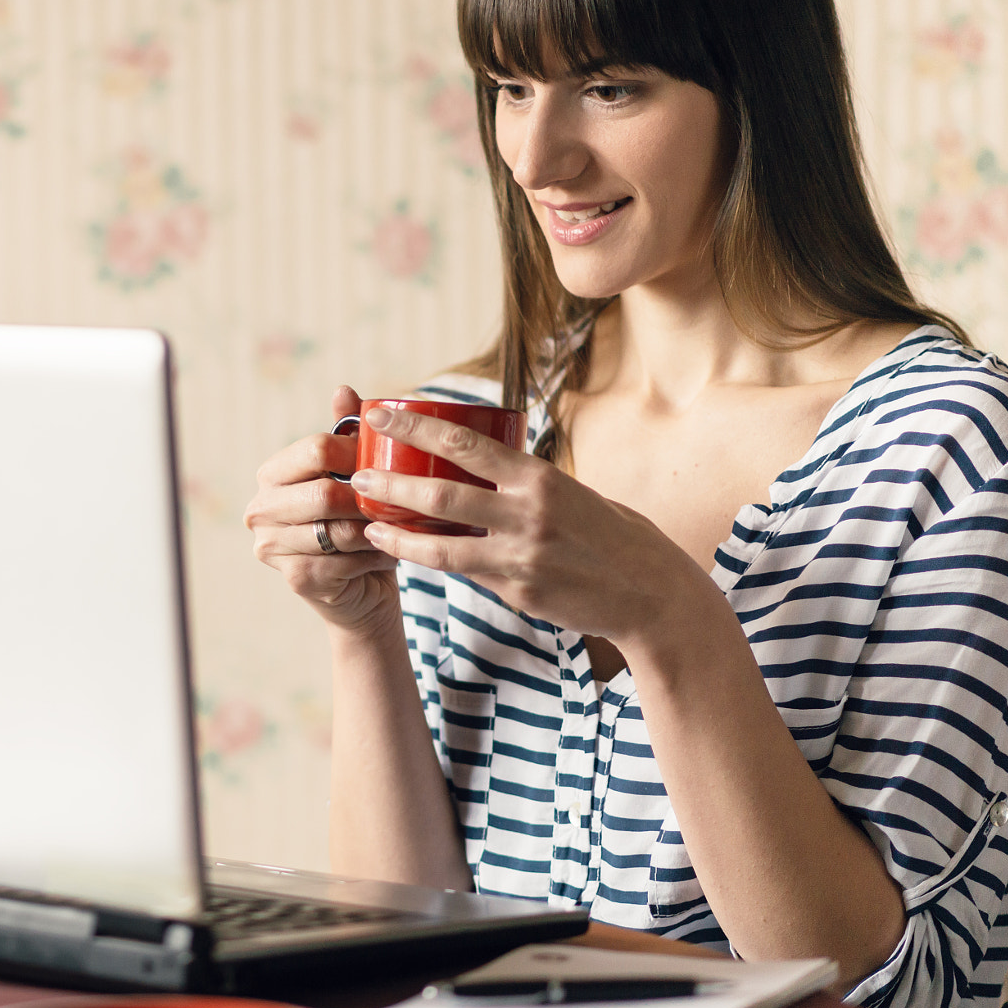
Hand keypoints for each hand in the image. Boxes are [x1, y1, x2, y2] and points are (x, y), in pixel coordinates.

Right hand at [244, 386, 401, 632]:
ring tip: (395, 527)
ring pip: (338, 529)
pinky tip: (386, 553)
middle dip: (367, 498)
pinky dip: (373, 556)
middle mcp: (261, 509)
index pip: (316, 448)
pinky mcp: (294, 577)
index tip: (384, 462)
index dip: (356, 453)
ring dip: (374, 530)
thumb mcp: (353, 474)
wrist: (361, 587)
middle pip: (325, 492)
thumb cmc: (357, 522)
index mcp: (272, 474)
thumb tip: (343, 390)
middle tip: (396, 501)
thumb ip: (345, 432)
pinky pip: (344, 560)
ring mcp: (271, 546)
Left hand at [346, 405, 715, 650]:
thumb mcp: (573, 493)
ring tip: (365, 522)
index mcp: (539, 476)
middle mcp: (527, 512)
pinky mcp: (517, 591)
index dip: (416, 425)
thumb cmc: (610, 534)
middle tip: (358, 475)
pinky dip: (427, 559)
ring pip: (441, 544)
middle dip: (393, 483)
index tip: (379, 414)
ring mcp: (520, 556)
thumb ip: (525, 484)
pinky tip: (401, 550)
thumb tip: (481, 467)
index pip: (465, 442)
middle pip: (442, 492)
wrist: (650, 593)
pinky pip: (462, 573)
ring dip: (397, 531)